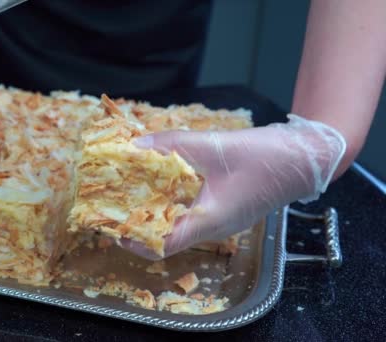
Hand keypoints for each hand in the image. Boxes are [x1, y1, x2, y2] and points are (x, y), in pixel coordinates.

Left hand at [126, 114, 345, 258]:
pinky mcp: (225, 208)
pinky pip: (192, 211)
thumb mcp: (214, 146)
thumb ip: (173, 145)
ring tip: (133, 192)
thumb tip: (136, 145)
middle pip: (169, 235)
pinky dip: (173, 200)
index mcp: (210, 221)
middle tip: (117, 205)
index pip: (165, 245)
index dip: (137, 240)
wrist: (306, 157)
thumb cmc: (266, 157)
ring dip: (156, 211)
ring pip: (180, 223)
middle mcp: (213, 226)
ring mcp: (221, 219)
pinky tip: (161, 181)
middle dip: (141, 223)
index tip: (114, 228)